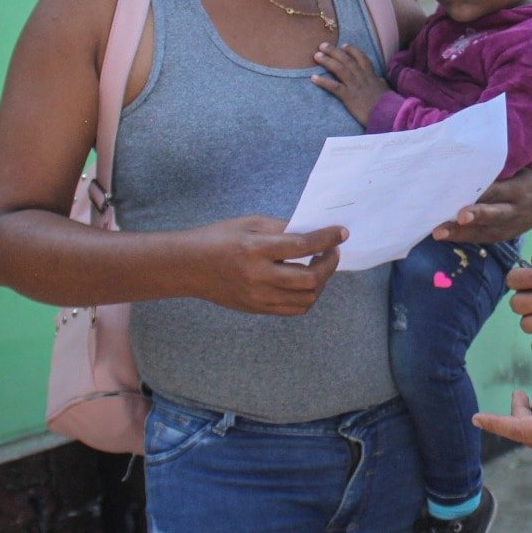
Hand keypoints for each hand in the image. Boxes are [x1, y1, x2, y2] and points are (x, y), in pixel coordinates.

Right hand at [185, 215, 343, 315]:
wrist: (189, 266)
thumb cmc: (219, 238)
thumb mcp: (250, 223)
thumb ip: (283, 227)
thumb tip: (313, 231)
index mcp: (257, 249)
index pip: (303, 245)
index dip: (327, 239)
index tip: (341, 232)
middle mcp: (259, 276)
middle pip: (310, 279)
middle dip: (330, 264)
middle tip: (333, 251)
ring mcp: (258, 296)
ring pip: (306, 298)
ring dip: (321, 282)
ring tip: (320, 266)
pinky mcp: (257, 308)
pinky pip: (293, 309)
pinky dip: (307, 296)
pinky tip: (306, 281)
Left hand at [311, 43, 388, 124]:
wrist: (387, 114)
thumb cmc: (387, 104)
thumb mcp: (385, 89)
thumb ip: (380, 82)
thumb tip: (379, 79)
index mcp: (371, 75)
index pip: (361, 58)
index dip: (352, 50)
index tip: (343, 45)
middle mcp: (362, 77)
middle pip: (347, 60)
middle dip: (334, 51)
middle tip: (322, 45)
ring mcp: (355, 86)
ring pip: (340, 69)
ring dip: (327, 61)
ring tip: (316, 56)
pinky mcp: (349, 96)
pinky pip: (334, 87)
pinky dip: (323, 82)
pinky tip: (313, 78)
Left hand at [432, 169, 531, 242]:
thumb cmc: (527, 177)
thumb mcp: (520, 168)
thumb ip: (499, 170)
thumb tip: (466, 163)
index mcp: (521, 189)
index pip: (499, 191)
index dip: (484, 195)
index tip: (466, 196)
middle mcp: (517, 210)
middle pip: (495, 214)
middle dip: (476, 216)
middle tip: (458, 217)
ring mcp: (512, 227)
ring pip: (486, 231)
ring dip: (462, 233)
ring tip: (439, 233)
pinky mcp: (505, 236)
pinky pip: (484, 238)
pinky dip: (465, 237)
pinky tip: (446, 236)